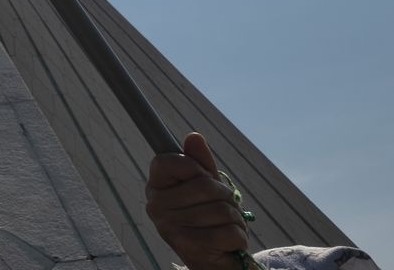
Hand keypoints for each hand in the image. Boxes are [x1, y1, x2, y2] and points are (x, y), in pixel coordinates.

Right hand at [144, 132, 250, 269]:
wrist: (213, 260)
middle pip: (204, 185)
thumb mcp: (208, 187)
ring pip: (221, 209)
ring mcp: (169, 227)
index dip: (195, 167)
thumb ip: (200, 163)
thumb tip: (194, 136)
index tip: (200, 179)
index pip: (170, 161)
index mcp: (156, 187)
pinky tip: (228, 243)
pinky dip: (238, 237)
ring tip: (224, 227)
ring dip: (234, 219)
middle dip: (225, 197)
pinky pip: (229, 231)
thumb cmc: (209, 219)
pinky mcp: (189, 248)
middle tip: (221, 209)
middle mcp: (156, 206)